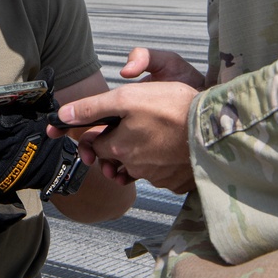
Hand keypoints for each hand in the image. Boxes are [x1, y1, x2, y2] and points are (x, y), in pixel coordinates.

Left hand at [48, 49, 203, 192]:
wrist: (215, 127)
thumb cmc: (171, 107)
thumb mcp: (126, 97)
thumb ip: (92, 107)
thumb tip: (62, 116)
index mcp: (119, 148)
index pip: (94, 145)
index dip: (90, 135)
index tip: (89, 132)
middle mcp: (135, 168)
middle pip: (114, 158)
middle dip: (111, 147)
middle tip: (118, 132)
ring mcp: (157, 176)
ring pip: (136, 168)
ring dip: (134, 157)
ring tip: (143, 137)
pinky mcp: (177, 180)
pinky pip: (160, 174)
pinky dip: (158, 163)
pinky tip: (165, 148)